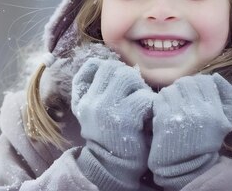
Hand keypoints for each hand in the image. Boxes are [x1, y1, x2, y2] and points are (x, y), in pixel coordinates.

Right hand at [71, 57, 154, 190]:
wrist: (111, 166)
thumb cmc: (108, 136)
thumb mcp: (92, 113)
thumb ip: (96, 91)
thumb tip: (113, 67)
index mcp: (82, 98)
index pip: (91, 66)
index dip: (107, 66)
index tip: (117, 78)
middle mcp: (90, 101)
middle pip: (110, 67)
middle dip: (127, 74)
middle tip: (135, 88)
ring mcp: (105, 108)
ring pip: (126, 77)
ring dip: (139, 86)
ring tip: (141, 99)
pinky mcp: (124, 118)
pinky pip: (142, 96)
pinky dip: (149, 102)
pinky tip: (148, 113)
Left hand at [148, 73, 231, 188]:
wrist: (186, 164)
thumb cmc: (206, 141)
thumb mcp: (226, 121)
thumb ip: (227, 97)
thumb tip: (216, 76)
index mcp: (215, 111)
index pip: (204, 81)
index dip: (198, 83)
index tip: (195, 91)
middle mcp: (198, 110)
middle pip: (187, 82)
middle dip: (184, 86)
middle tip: (182, 95)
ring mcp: (180, 114)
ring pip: (172, 88)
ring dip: (172, 92)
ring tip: (174, 103)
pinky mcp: (164, 118)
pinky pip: (160, 97)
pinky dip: (162, 100)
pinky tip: (165, 109)